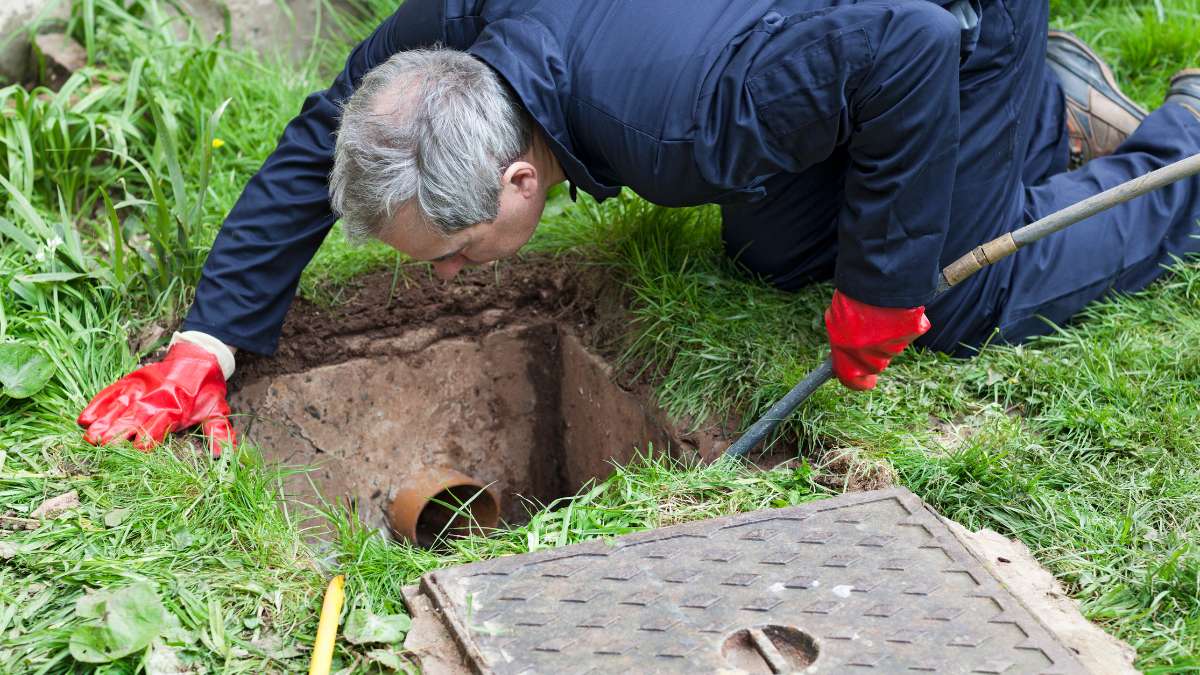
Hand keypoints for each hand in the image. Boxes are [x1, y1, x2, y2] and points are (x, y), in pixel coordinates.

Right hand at [77, 342, 234, 456]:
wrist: (199, 356)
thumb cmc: (206, 389)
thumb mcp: (216, 410)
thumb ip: (218, 433)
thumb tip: (223, 455)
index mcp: (177, 409)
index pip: (161, 425)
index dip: (150, 437)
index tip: (138, 449)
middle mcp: (156, 399)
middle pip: (135, 417)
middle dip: (119, 432)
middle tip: (102, 445)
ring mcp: (141, 389)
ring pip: (120, 406)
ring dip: (105, 421)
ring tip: (90, 436)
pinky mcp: (131, 380)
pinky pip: (112, 392)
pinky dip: (99, 403)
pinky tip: (85, 417)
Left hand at [824, 290, 930, 390]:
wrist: (876, 278)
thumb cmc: (851, 299)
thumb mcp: (835, 322)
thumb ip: (841, 339)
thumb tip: (843, 349)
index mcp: (848, 358)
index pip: (853, 382)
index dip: (857, 380)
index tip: (861, 378)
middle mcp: (873, 359)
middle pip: (873, 364)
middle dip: (869, 352)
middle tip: (866, 330)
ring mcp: (895, 347)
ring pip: (891, 347)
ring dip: (885, 335)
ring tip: (877, 311)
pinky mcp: (914, 332)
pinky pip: (907, 331)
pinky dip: (902, 322)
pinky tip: (894, 307)